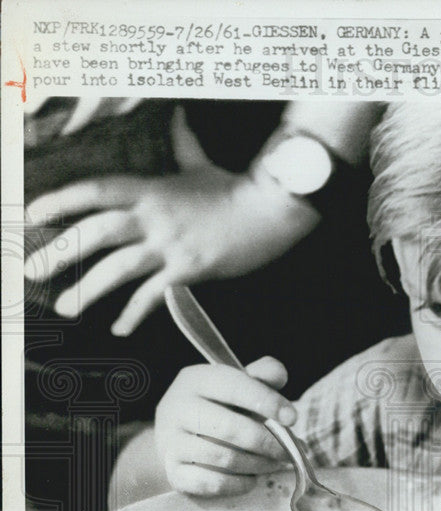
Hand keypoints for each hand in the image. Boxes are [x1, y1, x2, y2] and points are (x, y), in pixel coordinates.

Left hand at [25, 106, 319, 335]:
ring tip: (67, 307)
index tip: (31, 215)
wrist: (271, 211)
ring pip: (117, 268)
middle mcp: (154, 217)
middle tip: (32, 271)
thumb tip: (177, 114)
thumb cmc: (238, 188)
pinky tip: (118, 328)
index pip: (95, 192)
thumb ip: (183, 143)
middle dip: (60, 252)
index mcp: (152, 189)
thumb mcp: (203, 164)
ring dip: (87, 290)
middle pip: (95, 233)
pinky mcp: (189, 269)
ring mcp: (171, 244)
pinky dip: (133, 313)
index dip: (60, 202)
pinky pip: (153, 294)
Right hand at [154, 356, 295, 496]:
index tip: (292, 418)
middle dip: (267, 442)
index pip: (234, 386)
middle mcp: (177, 408)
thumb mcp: (238, 384)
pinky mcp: (173, 472)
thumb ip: (262, 376)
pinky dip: (238, 483)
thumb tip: (278, 375)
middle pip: (229, 427)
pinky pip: (211, 483)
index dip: (266, 401)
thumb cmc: (219, 406)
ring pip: (222, 457)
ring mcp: (170, 442)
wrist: (179, 435)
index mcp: (196, 380)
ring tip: (275, 463)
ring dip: (257, 464)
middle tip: (290, 451)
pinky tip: (251, 478)